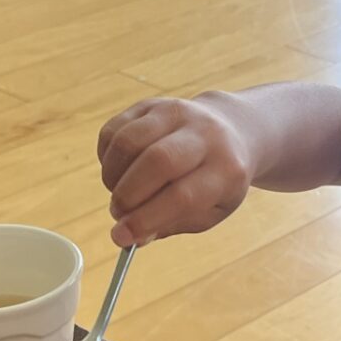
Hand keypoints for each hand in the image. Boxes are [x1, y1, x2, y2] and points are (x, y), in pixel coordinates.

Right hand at [96, 96, 253, 247]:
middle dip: (128, 195)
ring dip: (113, 175)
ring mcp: (176, 113)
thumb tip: (131, 236)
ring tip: (118, 192)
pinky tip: (119, 171)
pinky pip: (115, 130)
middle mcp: (204, 135)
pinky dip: (107, 157)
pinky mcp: (151, 104)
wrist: (232, 130)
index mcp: (226, 170)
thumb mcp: (210, 211)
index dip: (146, 218)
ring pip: (130, 141)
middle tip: (118, 213)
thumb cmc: (217, 180)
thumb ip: (171, 224)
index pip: (183, 196)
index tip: (121, 236)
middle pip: (157, 161)